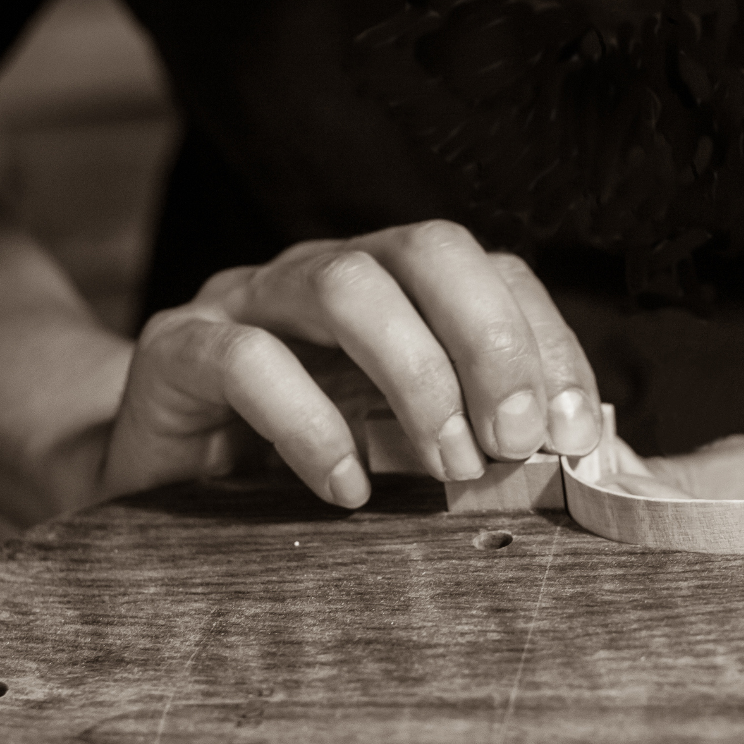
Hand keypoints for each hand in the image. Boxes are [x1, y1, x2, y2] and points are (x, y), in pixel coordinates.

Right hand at [97, 220, 602, 506]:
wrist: (159, 495)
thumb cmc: (299, 473)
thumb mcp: (406, 455)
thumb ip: (485, 443)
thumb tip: (584, 458)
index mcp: (396, 289)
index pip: (492, 272)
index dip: (544, 343)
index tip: (572, 434)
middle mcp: (326, 274)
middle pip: (426, 248)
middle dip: (488, 341)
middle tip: (516, 441)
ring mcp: (248, 300)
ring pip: (345, 284)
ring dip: (417, 377)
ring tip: (448, 467)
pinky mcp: (177, 349)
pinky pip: (247, 359)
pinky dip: (311, 425)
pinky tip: (347, 487)